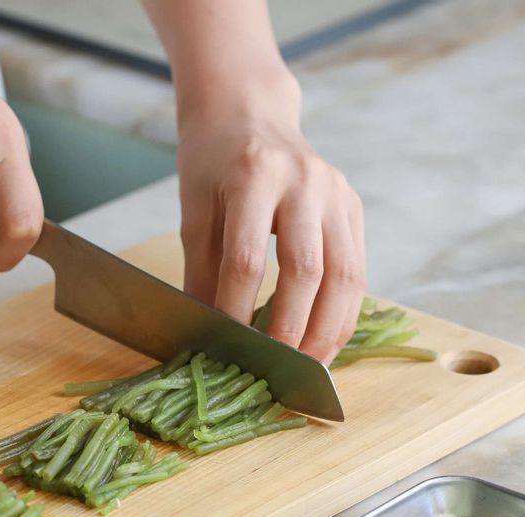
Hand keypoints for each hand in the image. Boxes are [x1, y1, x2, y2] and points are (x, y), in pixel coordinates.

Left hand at [177, 84, 365, 363]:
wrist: (249, 112)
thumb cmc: (213, 163)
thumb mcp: (195, 212)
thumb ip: (201, 271)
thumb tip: (206, 332)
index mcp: (254, 175)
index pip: (248, 258)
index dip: (238, 309)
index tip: (229, 347)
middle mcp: (305, 180)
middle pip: (306, 269)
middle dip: (292, 327)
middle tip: (278, 369)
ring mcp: (337, 192)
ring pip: (344, 275)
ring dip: (329, 329)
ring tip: (311, 368)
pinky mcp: (353, 207)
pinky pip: (357, 269)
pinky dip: (344, 312)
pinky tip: (328, 340)